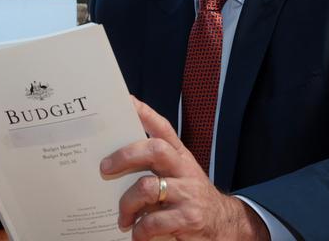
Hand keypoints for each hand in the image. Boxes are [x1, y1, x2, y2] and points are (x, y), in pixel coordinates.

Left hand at [100, 96, 268, 240]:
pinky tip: (138, 234)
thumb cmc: (190, 196)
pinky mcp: (188, 217)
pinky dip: (139, 230)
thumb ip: (154, 167)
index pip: (162, 128)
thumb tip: (113, 162)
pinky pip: (153, 222)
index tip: (126, 100)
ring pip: (146, 187)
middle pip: (154, 149)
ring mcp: (188, 192)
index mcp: (180, 155)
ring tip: (123, 218)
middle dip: (125, 156)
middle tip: (104, 169)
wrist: (223, 223)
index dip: (144, 113)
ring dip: (127, 205)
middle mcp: (184, 169)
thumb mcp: (177, 175)